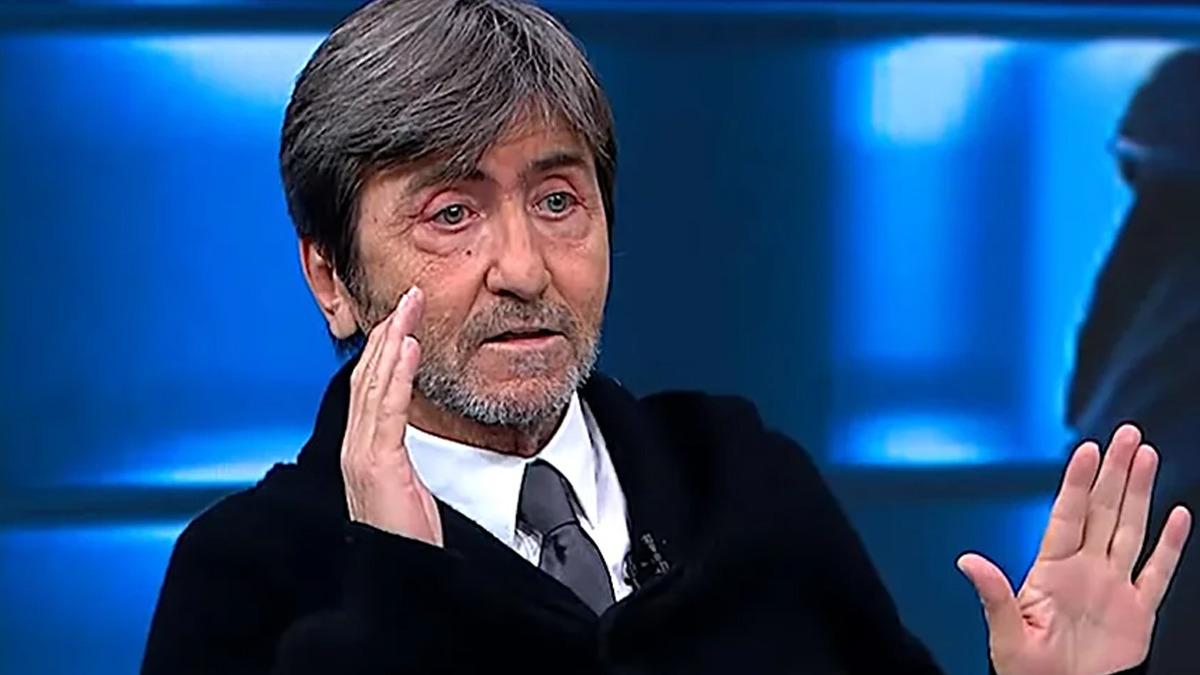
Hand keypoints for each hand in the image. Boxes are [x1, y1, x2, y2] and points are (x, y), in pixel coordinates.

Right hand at [341, 286, 441, 545]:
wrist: (404, 584)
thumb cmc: (408, 544)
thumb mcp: (407, 492)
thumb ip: (404, 461)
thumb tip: (411, 440)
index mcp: (363, 453)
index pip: (370, 390)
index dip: (383, 352)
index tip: (401, 320)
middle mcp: (357, 450)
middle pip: (368, 378)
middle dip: (388, 334)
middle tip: (407, 298)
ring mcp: (363, 457)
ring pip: (375, 385)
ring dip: (393, 341)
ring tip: (409, 309)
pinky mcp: (378, 467)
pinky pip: (388, 411)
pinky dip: (396, 374)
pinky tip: (406, 346)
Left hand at [958, 424, 1191, 674]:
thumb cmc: (1027, 670)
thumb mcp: (1006, 634)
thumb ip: (993, 595)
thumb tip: (966, 561)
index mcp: (1052, 571)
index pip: (1068, 516)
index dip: (1078, 483)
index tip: (1088, 450)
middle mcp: (1086, 570)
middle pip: (1104, 511)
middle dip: (1116, 472)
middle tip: (1128, 435)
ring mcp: (1113, 586)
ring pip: (1131, 529)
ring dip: (1140, 493)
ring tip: (1147, 456)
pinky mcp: (1138, 611)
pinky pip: (1158, 572)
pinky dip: (1170, 544)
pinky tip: (1178, 514)